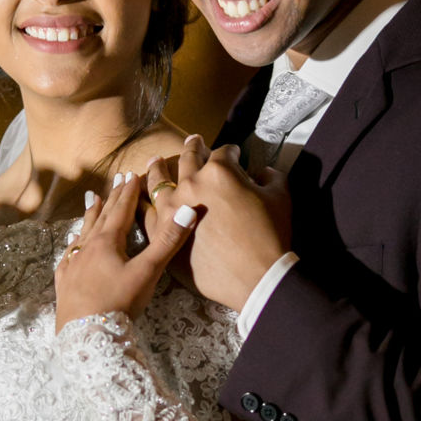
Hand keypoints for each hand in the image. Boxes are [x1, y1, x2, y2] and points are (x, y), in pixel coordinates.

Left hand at [54, 172, 198, 330]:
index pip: (121, 210)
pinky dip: (73, 244)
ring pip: (83, 233)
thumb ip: (168, 241)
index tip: (132, 174)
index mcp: (107, 242)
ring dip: (91, 215)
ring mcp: (73, 265)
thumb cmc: (118, 303)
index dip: (128, 192)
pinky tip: (72, 244)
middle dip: (112, 198)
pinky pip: (69, 256)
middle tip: (116, 180)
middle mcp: (87, 248)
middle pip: (102, 217)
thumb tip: (188, 210)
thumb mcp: (148, 272)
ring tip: (94, 200)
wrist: (86, 335)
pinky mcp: (64, 283)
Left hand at [144, 135, 291, 311]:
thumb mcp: (279, 198)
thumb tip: (263, 172)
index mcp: (219, 173)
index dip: (231, 152)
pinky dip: (143, 205)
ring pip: (158, 184)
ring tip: (155, 162)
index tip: (234, 154)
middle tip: (192, 142)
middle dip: (192, 148)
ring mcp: (171, 211)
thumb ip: (271, 178)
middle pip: (187, 160)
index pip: (223, 153)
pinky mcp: (161, 236)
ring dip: (157, 170)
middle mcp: (190, 186)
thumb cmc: (270, 237)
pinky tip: (141, 200)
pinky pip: (146, 215)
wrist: (255, 278)